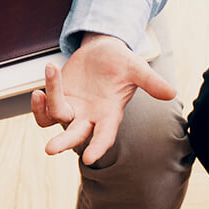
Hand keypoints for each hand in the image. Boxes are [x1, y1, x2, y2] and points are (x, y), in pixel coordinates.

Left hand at [30, 33, 175, 164]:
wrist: (102, 51)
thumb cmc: (121, 62)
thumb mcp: (137, 68)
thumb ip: (151, 82)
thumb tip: (171, 93)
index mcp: (109, 115)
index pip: (104, 136)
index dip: (98, 147)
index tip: (89, 158)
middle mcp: (89, 118)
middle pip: (74, 135)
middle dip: (63, 143)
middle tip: (50, 149)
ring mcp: (72, 110)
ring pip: (54, 120)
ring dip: (46, 107)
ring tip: (42, 89)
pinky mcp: (59, 99)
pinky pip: (45, 109)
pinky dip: (38, 104)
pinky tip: (37, 91)